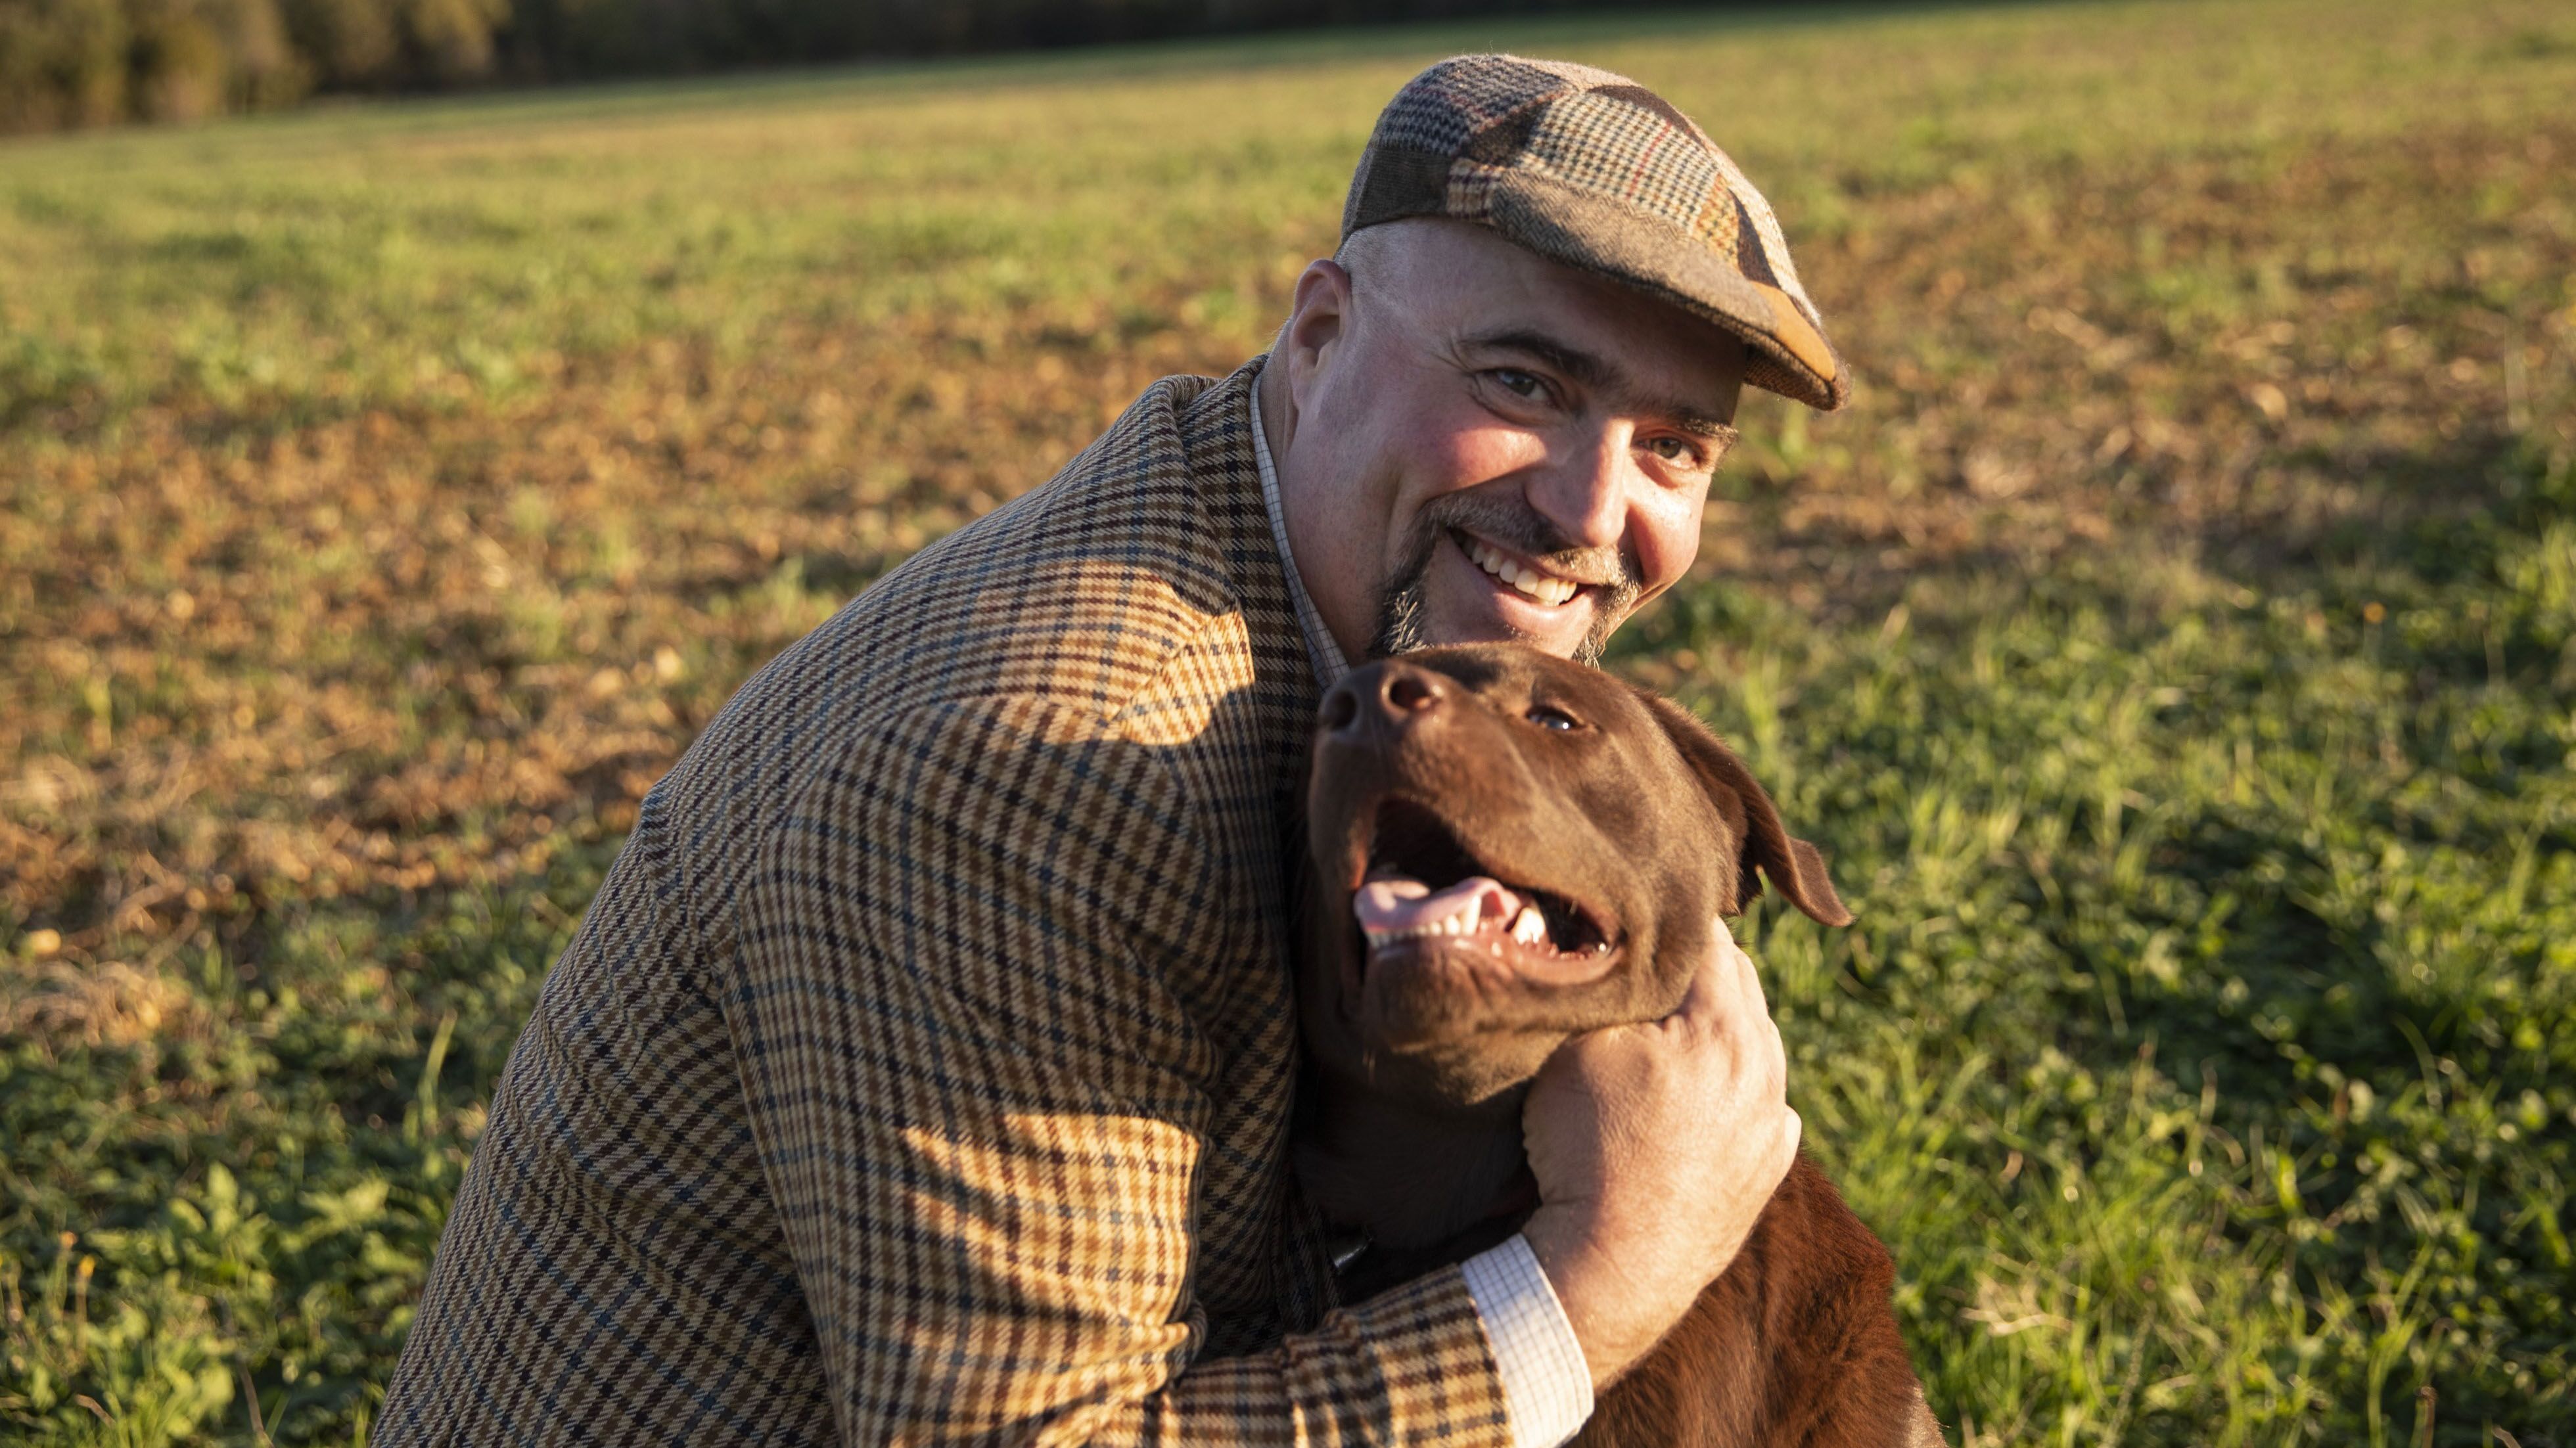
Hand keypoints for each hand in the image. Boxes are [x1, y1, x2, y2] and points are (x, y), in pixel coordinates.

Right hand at [1518, 925, 1799, 1388]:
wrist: (1612, 1267)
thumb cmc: (1583, 1149)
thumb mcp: (1576, 1045)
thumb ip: (1603, 983)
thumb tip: (1610, 940)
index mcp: (1724, 1023)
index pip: (1704, 934)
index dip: (1660, 919)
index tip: (1628, 916)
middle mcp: (1767, 1065)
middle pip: (1738, 980)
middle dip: (1693, 967)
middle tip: (1643, 964)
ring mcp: (1775, 1119)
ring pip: (1755, 1037)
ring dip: (1716, 1024)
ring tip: (1667, 1029)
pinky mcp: (1772, 1164)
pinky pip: (1762, 1097)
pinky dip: (1732, 1083)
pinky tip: (1692, 1093)